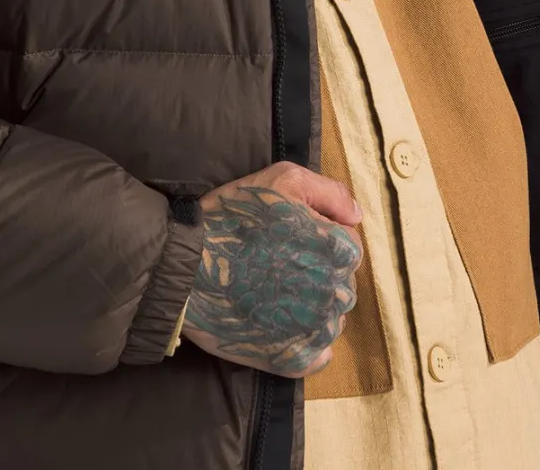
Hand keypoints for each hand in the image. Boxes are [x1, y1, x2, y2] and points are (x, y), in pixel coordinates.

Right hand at [182, 161, 363, 377]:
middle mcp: (335, 292)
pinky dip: (304, 342)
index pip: (348, 245)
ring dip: (312, 307)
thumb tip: (356, 214)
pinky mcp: (292, 360)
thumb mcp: (284, 180)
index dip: (320, 238)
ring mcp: (314, 330)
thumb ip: (330, 192)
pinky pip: (317, 353)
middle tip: (278, 265)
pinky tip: (279, 324)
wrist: (183, 267)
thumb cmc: (235, 217)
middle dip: (318, 272)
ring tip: (276, 294)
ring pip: (331, 318)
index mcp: (339, 249)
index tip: (290, 238)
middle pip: (341, 282)